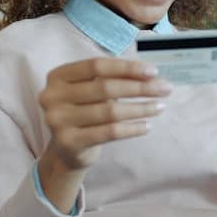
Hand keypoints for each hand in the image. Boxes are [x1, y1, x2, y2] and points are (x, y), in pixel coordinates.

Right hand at [39, 57, 171, 172]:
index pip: (97, 66)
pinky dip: (132, 128)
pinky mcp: (69, 142)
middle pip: (104, 87)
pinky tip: (147, 126)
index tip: (153, 71)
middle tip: (164, 89)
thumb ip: (114, 80)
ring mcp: (58, 120)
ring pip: (110, 111)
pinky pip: (109, 132)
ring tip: (160, 107)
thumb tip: (152, 76)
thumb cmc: (85, 112)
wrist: (67, 151)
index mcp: (58, 76)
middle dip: (139, 87)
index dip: (126, 67)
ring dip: (140, 108)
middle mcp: (52, 96)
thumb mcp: (93, 92)